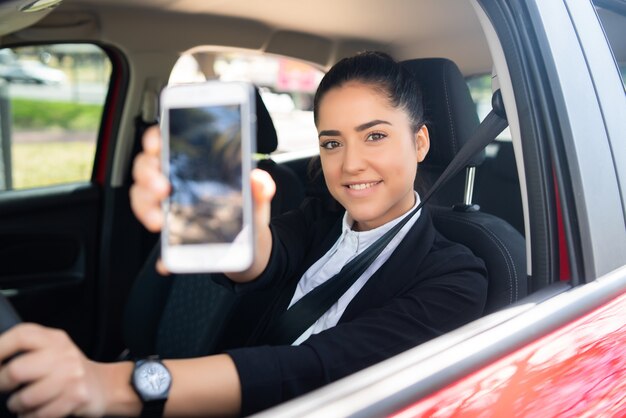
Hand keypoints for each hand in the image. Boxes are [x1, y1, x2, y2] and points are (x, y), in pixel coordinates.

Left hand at [0, 324, 106, 417]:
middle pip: (16, 370)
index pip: (22, 335)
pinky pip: (39, 414)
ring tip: (24, 402)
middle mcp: (64, 354)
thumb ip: (28, 350)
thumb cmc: (68, 371)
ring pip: (25, 397)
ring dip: (18, 405)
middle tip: (6, 387)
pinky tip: (36, 412)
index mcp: (55, 338)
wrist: (105, 385)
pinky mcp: (76, 397)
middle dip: (2, 384)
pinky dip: (31, 417)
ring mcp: (72, 375)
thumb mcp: (53, 350)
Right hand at [129, 126, 275, 275]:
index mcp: (192, 166)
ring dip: (145, 208)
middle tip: (163, 187)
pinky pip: (160, 247)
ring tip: (159, 221)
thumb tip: (259, 180)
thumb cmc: (248, 213)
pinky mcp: (172, 238)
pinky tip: (166, 261)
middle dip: (148, 176)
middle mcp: (174, 183)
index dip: (155, 139)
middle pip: (146, 170)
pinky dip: (161, 254)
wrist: (252, 249)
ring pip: (141, 200)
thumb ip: (260, 187)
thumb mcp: (257, 198)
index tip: (157, 145)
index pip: (165, 143)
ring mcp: (168, 209)